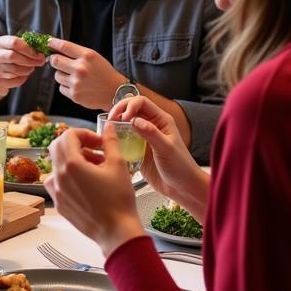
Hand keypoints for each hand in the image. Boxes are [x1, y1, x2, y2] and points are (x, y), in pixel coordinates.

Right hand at [0, 35, 46, 96]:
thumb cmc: (9, 59)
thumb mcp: (14, 48)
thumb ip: (26, 46)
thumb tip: (41, 48)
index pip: (14, 42)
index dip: (29, 49)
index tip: (39, 54)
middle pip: (13, 56)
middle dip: (30, 60)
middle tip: (40, 62)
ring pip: (16, 70)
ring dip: (28, 69)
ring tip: (31, 68)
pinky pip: (16, 80)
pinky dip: (23, 78)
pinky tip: (23, 75)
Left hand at [47, 38, 124, 110]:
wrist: (114, 91)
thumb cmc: (103, 73)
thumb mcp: (94, 57)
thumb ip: (76, 53)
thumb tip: (55, 50)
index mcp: (87, 56)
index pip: (64, 46)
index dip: (52, 43)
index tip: (47, 42)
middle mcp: (81, 68)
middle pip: (55, 61)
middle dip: (54, 60)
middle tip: (59, 62)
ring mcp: (77, 82)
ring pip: (57, 75)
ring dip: (62, 75)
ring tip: (74, 77)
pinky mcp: (74, 95)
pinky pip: (61, 87)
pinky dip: (66, 86)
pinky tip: (77, 86)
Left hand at [48, 126, 145, 256]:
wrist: (116, 231)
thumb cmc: (119, 201)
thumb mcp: (118, 165)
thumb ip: (110, 142)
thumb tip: (108, 127)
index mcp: (71, 165)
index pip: (68, 135)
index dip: (85, 134)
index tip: (98, 142)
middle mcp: (59, 176)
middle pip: (58, 146)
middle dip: (77, 144)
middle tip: (95, 151)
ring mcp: (56, 191)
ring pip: (57, 164)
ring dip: (73, 160)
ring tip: (95, 169)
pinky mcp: (59, 203)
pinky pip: (57, 182)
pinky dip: (69, 177)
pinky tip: (87, 183)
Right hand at [109, 95, 205, 211]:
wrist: (182, 187)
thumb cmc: (180, 167)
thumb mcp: (166, 148)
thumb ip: (151, 133)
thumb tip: (134, 120)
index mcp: (161, 120)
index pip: (141, 102)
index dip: (129, 106)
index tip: (123, 118)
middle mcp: (151, 126)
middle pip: (131, 109)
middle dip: (119, 111)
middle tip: (110, 120)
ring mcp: (143, 137)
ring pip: (125, 124)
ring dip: (116, 124)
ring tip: (108, 131)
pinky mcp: (137, 149)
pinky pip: (124, 139)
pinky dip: (116, 139)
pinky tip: (113, 144)